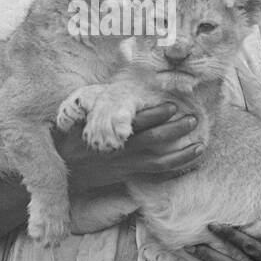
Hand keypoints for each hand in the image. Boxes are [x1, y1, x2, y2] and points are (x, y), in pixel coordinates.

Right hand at [55, 102, 204, 190]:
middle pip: (152, 138)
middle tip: (193, 118)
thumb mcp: (72, 118)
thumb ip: (89, 105)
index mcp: (107, 130)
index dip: (154, 115)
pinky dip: (176, 165)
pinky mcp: (129, 172)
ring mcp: (126, 162)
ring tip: (200, 143)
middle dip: (174, 129)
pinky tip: (193, 157)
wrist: (60, 171)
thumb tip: (103, 88)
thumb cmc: (67, 139)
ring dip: (181, 150)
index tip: (170, 106)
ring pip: (159, 158)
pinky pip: (156, 171)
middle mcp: (119, 147)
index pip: (134, 122)